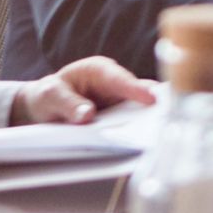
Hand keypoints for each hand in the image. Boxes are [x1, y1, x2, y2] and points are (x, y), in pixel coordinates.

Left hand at [12, 55, 158, 125]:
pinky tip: (147, 142)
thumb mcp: (50, 96)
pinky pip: (134, 122)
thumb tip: (88, 115)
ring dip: (149, 121)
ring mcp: (121, 101)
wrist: (45, 105)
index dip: (136, 89)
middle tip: (167, 118)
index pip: (120, 79)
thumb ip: (68, 104)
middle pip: (139, 94)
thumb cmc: (48, 95)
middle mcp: (115, 83)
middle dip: (153, 105)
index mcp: (99, 70)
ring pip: (141, 110)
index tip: (151, 98)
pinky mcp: (121, 116)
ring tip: (160, 135)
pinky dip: (140, 130)